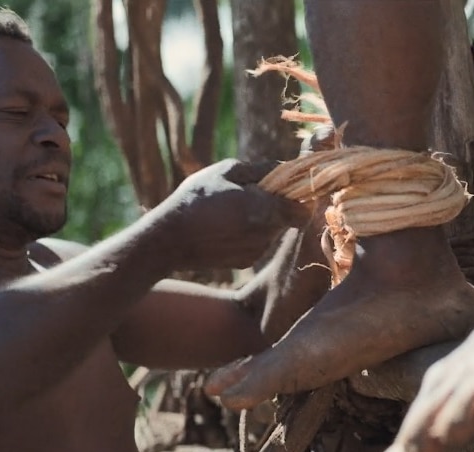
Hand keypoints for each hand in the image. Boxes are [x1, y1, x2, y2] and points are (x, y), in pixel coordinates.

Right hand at [158, 159, 308, 269]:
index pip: (303, 209)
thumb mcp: (226, 171)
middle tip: (254, 194)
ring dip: (262, 219)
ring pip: (272, 231)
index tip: (289, 188)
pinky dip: (249, 234)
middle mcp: (266, 234)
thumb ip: (261, 169)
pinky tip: (226, 227)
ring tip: (234, 209)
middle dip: (277, 205)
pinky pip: (258, 244)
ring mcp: (257, 251)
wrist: (169, 240)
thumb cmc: (196, 199)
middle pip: (287, 218)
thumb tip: (284, 167)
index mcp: (265, 209)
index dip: (300, 197)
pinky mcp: (246, 262)